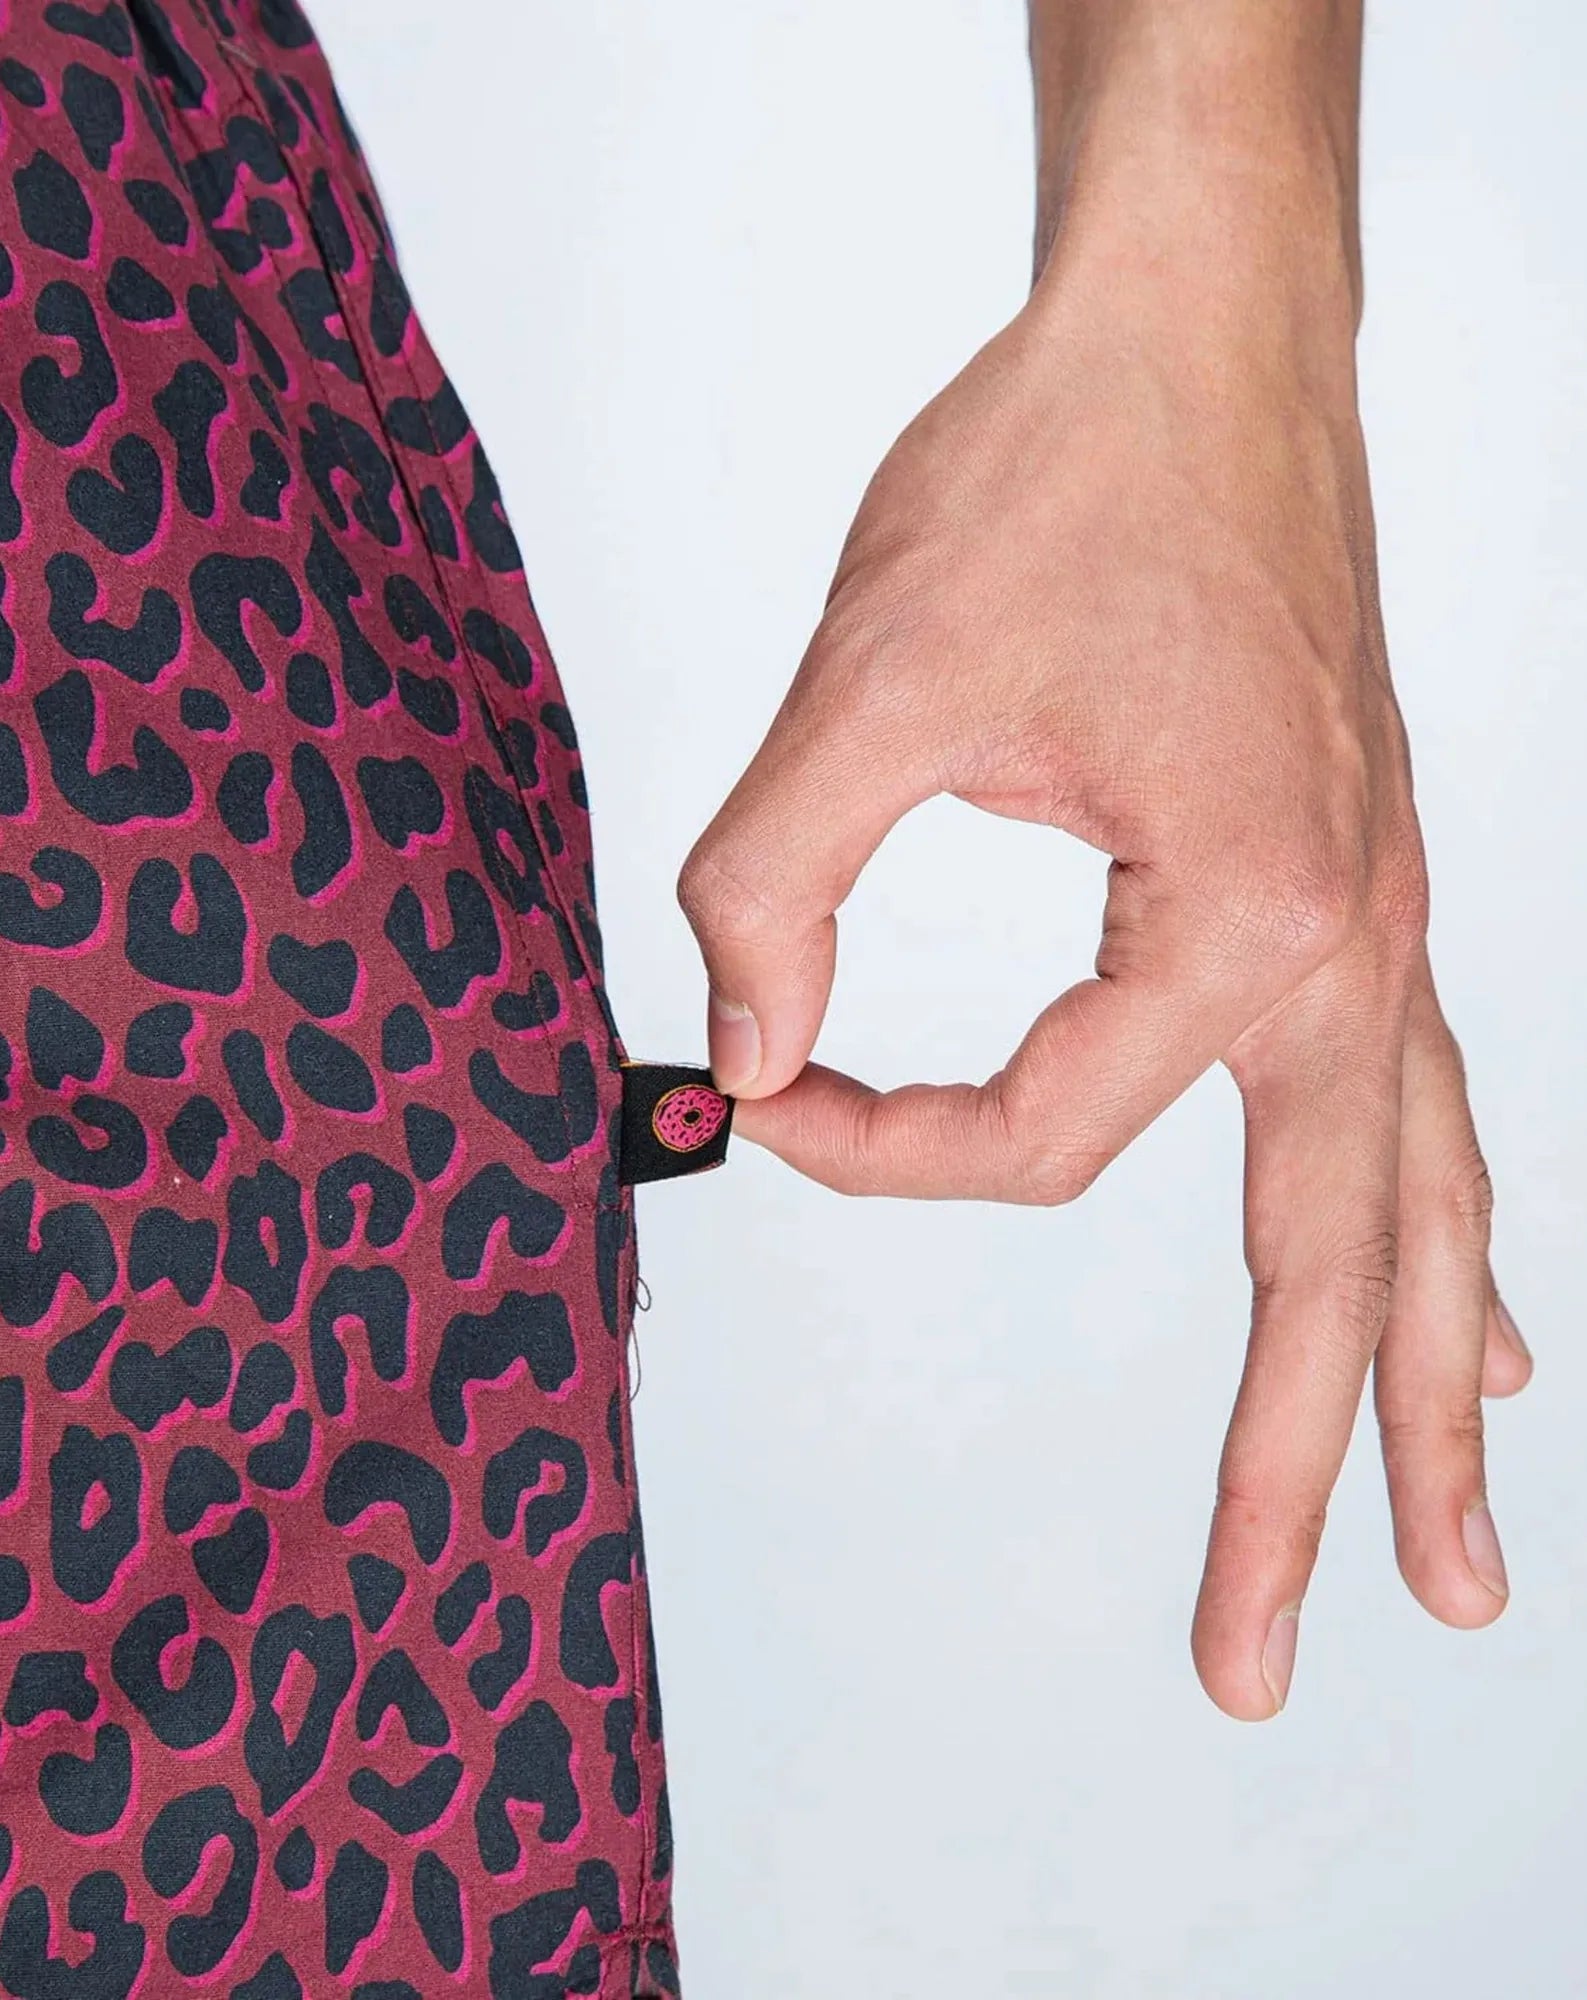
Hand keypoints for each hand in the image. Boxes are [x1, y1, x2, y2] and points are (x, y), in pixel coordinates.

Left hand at [678, 168, 1531, 1717]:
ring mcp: (1385, 925)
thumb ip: (775, 881)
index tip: (762, 1092)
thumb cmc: (1065, 474)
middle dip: (1297, 1484)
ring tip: (1448, 1550)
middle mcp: (1355, 950)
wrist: (1193, 334)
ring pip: (1421, 1213)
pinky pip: (1422, 1105)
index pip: (1033, 1138)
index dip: (869, 1144)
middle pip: (1336, 1281)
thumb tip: (738, 1040)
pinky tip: (1473, 1311)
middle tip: (1262, 1661)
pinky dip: (1440, 1230)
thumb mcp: (876, 680)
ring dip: (1420, 1389)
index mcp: (1252, 923)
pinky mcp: (1364, 888)